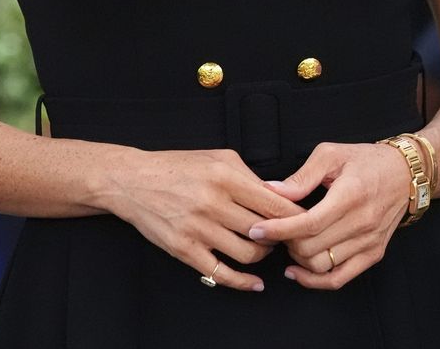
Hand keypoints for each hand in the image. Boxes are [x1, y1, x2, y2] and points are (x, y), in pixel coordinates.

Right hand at [106, 147, 305, 291]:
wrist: (134, 180)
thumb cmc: (178, 166)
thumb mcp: (218, 157)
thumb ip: (249, 176)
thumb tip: (278, 196)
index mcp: (225, 177)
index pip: (274, 203)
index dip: (295, 216)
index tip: (305, 220)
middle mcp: (213, 203)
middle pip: (265, 230)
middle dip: (281, 236)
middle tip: (286, 236)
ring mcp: (199, 229)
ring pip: (249, 253)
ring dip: (263, 254)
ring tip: (264, 246)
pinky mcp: (185, 250)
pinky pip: (222, 273)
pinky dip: (243, 282)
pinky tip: (255, 282)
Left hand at [248, 142, 409, 288]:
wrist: (405, 173)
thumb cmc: (365, 159)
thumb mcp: (331, 154)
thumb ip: (301, 176)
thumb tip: (271, 190)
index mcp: (349, 196)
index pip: (308, 223)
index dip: (278, 229)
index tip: (257, 229)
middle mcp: (362, 223)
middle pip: (312, 248)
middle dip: (285, 242)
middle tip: (272, 229)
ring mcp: (369, 242)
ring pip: (323, 266)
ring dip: (298, 260)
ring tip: (288, 243)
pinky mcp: (373, 254)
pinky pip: (340, 278)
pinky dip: (315, 280)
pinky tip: (297, 271)